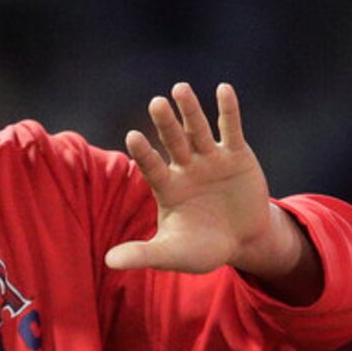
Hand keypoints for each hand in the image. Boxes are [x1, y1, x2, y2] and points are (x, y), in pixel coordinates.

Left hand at [104, 82, 310, 284]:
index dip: (143, 153)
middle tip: (156, 103)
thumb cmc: (203, 248)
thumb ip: (143, 254)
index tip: (132, 136)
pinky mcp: (236, 155)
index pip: (151, 167)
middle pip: (173, 141)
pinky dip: (228, 110)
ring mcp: (210, 158)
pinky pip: (231, 129)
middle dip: (165, 123)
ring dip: (190, 110)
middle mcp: (185, 167)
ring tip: (179, 89)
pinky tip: (223, 89)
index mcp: (166, 187)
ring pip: (198, 130)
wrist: (243, 241)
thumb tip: (108, 262)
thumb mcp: (173, 254)